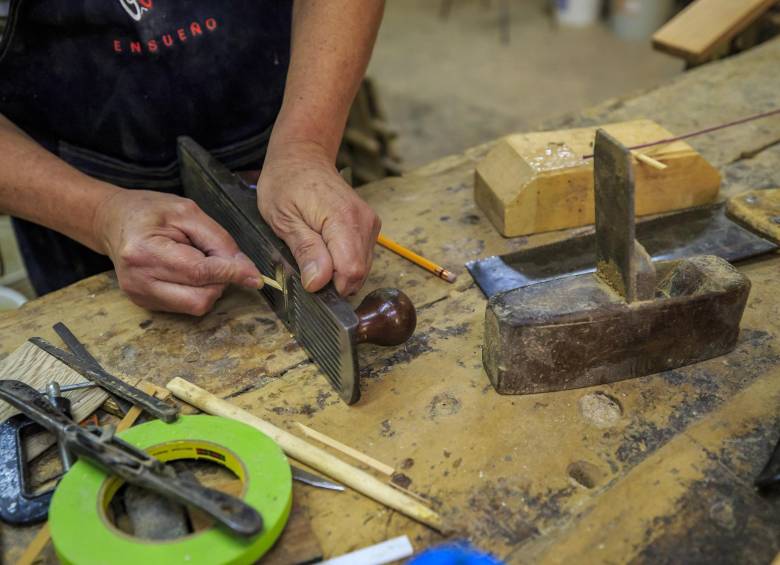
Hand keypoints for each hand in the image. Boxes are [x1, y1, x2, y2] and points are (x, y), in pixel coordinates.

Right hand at [94, 189, 260, 314]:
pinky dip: (197, 290)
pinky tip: (187, 271)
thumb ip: (219, 241)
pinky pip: (186, 306)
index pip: (199, 273)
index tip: (255, 276)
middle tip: (215, 257)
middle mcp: (139, 281)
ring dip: (210, 287)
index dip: (231, 274)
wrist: (113, 221)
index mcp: (145, 253)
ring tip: (197, 261)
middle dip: (220, 281)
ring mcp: (140, 296)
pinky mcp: (145, 305)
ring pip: (196, 306)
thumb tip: (245, 270)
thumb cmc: (149, 211)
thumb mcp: (187, 212)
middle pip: (200, 298)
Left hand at [257, 141, 380, 295]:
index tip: (308, 277)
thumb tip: (318, 283)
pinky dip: (343, 261)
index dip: (330, 284)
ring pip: (361, 268)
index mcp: (343, 219)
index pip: (351, 271)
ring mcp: (370, 224)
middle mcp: (364, 222)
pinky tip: (326, 246)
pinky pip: (361, 257)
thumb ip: (305, 250)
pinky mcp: (370, 226)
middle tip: (307, 262)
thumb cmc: (286, 183)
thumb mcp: (283, 219)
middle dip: (333, 280)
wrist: (303, 156)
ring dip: (338, 271)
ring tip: (315, 250)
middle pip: (358, 273)